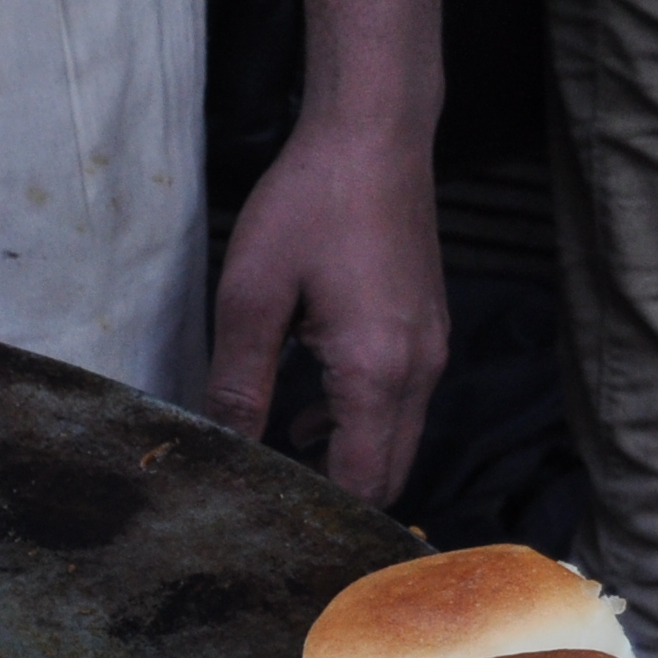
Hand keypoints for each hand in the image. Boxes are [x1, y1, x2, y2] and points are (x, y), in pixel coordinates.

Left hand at [209, 108, 446, 506]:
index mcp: (377, 371)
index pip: (361, 481)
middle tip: (270, 507)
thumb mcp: (252, 297)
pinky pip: (398, 403)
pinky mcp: (427, 329)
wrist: (374, 134)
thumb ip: (239, 382)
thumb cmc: (310, 204)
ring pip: (395, 439)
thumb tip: (226, 447)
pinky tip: (303, 412)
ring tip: (276, 463)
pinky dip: (358, 422)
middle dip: (335, 497)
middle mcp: (420, 370)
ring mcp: (431, 349)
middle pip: (388, 472)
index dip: (318, 511)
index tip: (268, 523)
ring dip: (344, 458)